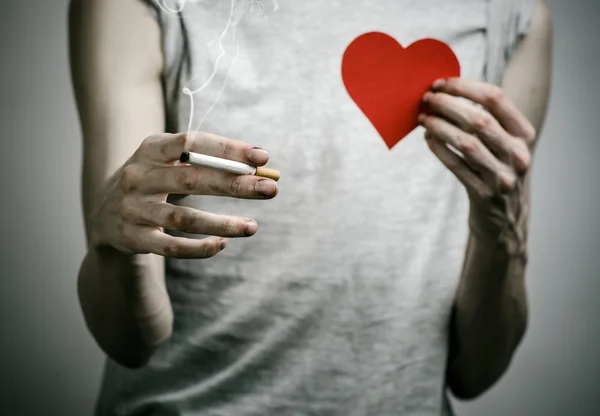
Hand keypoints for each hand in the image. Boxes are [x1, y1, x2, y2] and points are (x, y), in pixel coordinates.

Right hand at [90, 131, 278, 258]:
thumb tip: (260, 164)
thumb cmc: (153, 181)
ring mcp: (133, 209)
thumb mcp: (169, 162)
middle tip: (270, 189)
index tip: (262, 157)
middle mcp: (138, 176)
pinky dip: (199, 248)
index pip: (192, 143)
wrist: (104, 216)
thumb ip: (208, 161)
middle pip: (191, 179)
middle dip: (234, 184)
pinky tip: (223, 244)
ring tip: (253, 226)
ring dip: (222, 223)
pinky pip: (171, 247)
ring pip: (183, 219)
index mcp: (151, 149)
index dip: (227, 148)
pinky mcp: (134, 238)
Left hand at [419, 78, 535, 240]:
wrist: (502, 218)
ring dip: (441, 126)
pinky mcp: (485, 195)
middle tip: (426, 99)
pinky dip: (440, 150)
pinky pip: (457, 166)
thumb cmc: (494, 171)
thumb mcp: (501, 146)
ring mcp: (503, 176)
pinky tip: (428, 139)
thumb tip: (444, 92)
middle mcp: (518, 154)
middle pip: (480, 119)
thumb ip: (484, 121)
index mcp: (524, 134)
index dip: (465, 87)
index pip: (496, 98)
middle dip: (449, 105)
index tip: (440, 83)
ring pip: (467, 143)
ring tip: (422, 118)